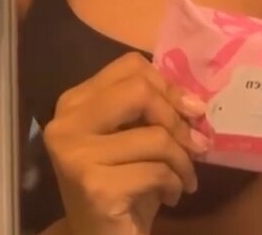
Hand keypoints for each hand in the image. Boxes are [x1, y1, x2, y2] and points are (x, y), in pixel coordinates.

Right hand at [43, 52, 209, 234]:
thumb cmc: (123, 185)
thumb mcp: (135, 137)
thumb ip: (153, 109)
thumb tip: (194, 102)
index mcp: (74, 102)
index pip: (130, 66)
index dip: (167, 85)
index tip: (190, 110)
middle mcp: (66, 124)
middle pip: (140, 91)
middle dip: (177, 118)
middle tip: (196, 143)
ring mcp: (76, 155)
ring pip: (155, 136)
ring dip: (183, 160)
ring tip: (185, 177)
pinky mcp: (94, 186)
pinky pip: (156, 170)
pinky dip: (175, 183)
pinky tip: (172, 196)